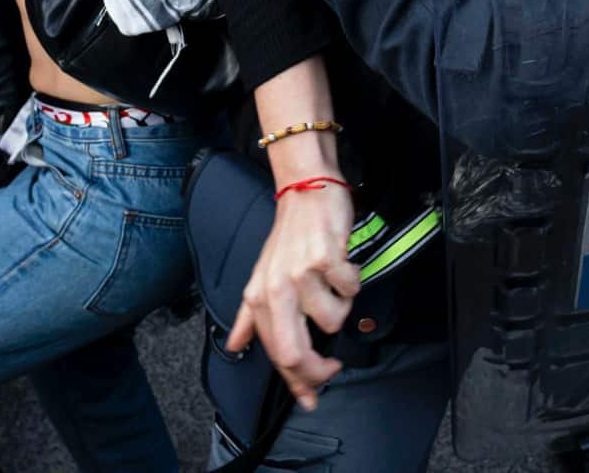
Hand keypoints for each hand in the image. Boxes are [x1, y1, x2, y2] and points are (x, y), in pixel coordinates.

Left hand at [225, 182, 359, 411]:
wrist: (306, 192)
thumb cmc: (289, 238)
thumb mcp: (261, 278)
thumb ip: (249, 317)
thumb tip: (235, 347)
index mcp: (259, 298)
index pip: (276, 353)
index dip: (297, 382)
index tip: (311, 396)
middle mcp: (276, 289)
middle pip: (293, 352)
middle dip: (317, 370)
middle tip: (331, 366)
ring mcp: (300, 274)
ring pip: (333, 320)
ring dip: (341, 306)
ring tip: (333, 285)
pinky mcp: (325, 259)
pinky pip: (350, 289)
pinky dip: (353, 280)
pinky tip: (343, 267)